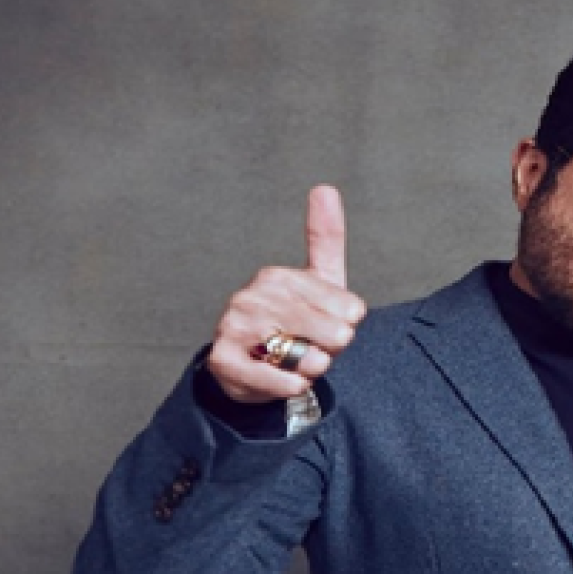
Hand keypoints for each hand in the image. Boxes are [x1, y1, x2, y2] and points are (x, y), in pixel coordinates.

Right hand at [206, 186, 366, 403]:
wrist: (254, 371)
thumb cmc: (295, 324)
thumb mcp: (319, 282)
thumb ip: (325, 238)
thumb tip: (325, 187)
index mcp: (277, 277)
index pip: (346, 308)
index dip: (347, 325)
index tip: (333, 325)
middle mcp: (251, 297)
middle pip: (330, 332)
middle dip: (332, 349)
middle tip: (316, 348)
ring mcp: (234, 328)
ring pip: (304, 357)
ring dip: (312, 368)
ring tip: (298, 362)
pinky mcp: (225, 362)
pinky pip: (278, 381)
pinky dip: (292, 385)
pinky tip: (289, 380)